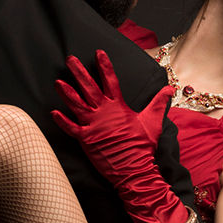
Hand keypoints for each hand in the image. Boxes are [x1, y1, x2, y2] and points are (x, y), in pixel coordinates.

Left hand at [52, 51, 173, 183]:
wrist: (134, 169)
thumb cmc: (143, 146)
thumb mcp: (153, 121)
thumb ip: (158, 102)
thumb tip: (170, 88)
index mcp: (118, 107)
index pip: (111, 81)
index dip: (104, 66)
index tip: (98, 52)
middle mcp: (104, 112)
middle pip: (89, 88)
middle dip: (79, 72)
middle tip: (70, 59)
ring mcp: (93, 125)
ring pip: (77, 104)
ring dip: (67, 93)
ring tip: (57, 81)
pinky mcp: (86, 139)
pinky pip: (71, 129)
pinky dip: (62, 121)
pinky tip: (53, 112)